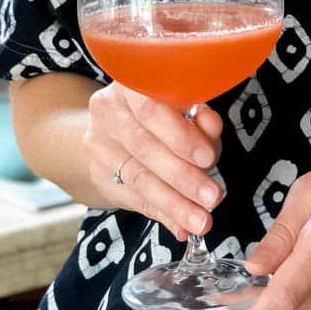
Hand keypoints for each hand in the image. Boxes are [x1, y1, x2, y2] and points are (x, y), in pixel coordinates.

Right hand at [83, 81, 223, 239]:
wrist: (112, 125)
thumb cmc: (162, 111)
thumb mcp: (184, 106)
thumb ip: (200, 117)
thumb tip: (211, 126)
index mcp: (130, 83)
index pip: (151, 108)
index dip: (180, 135)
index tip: (208, 158)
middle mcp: (108, 110)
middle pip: (145, 147)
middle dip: (183, 176)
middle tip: (213, 197)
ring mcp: (98, 142)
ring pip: (139, 178)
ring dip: (175, 203)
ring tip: (201, 221)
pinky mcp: (98, 173)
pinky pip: (133, 197)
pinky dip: (162, 213)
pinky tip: (181, 226)